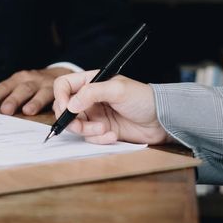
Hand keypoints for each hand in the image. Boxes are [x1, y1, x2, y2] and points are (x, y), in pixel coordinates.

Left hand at [0, 67, 71, 114]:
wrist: (61, 75)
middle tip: (5, 110)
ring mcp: (46, 85)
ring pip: (40, 92)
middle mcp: (30, 80)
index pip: (2, 87)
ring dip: (34, 102)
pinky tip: (54, 111)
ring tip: (28, 111)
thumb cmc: (31, 85)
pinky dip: (56, 104)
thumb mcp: (14, 87)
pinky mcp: (60, 92)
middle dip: (13, 99)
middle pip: (21, 89)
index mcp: (17, 80)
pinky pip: (58, 97)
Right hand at [52, 70, 171, 144]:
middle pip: (64, 108)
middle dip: (71, 119)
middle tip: (80, 123)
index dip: (60, 96)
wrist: (162, 120)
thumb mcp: (117, 90)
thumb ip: (91, 93)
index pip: (64, 85)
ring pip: (75, 125)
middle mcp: (89, 99)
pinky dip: (98, 139)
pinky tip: (112, 135)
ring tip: (103, 129)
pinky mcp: (101, 130)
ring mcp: (94, 115)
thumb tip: (70, 104)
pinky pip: (89, 137)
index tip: (67, 107)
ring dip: (87, 130)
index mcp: (91, 82)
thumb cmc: (144, 99)